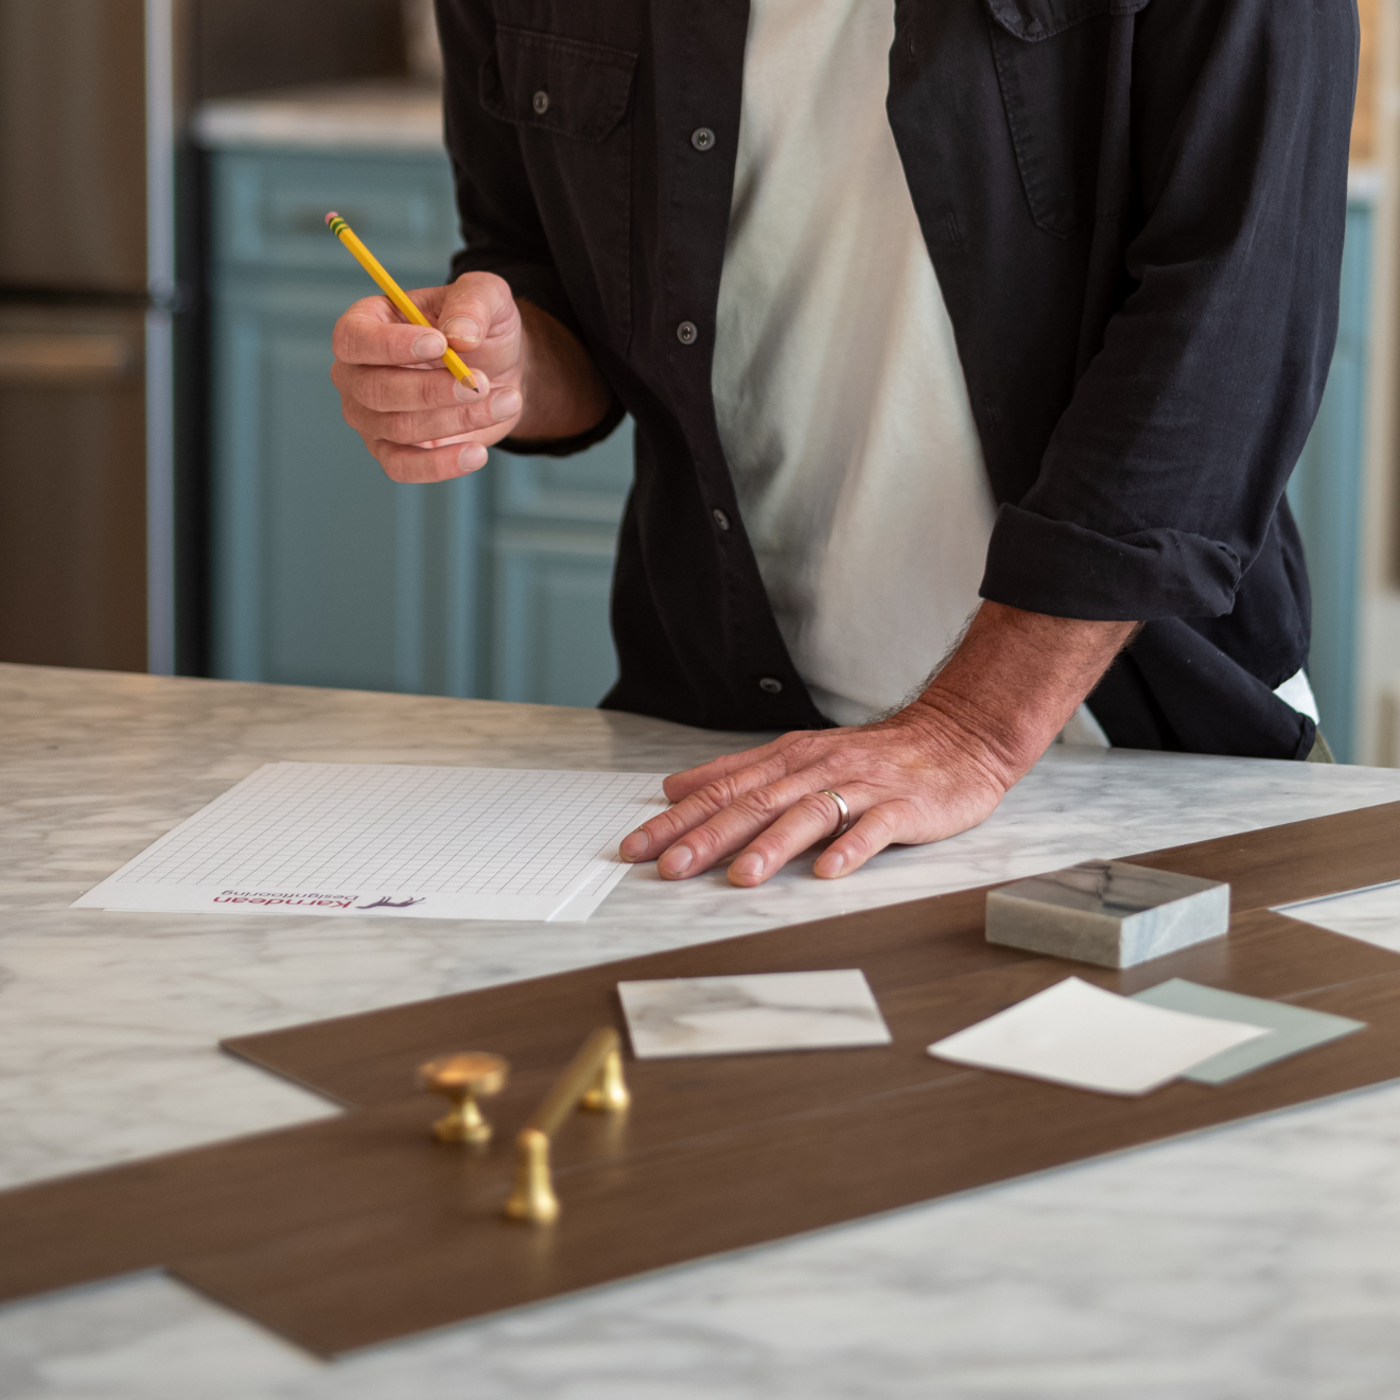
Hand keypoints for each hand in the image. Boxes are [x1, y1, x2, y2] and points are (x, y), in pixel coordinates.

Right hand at [330, 272, 612, 482]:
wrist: (499, 373)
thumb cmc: (479, 328)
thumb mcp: (487, 297)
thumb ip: (473, 303)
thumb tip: (459, 334)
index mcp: (365, 325)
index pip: (353, 339)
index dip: (391, 345)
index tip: (440, 345)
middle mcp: (356, 374)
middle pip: (376, 390)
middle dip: (434, 390)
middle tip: (482, 383)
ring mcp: (369, 418)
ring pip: (400, 428)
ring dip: (457, 419)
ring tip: (504, 402)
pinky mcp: (392, 452)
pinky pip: (403, 468)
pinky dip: (442, 464)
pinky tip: (477, 453)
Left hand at [619, 603, 1137, 885]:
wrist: (956, 738)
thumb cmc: (874, 756)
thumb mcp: (798, 756)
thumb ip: (736, 773)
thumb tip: (674, 787)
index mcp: (789, 760)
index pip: (723, 791)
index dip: (678, 820)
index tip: (638, 847)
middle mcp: (818, 770)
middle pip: (755, 804)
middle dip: (708, 836)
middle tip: (669, 866)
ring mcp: (861, 788)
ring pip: (809, 815)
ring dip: (772, 846)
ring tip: (740, 877)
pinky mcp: (902, 807)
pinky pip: (874, 829)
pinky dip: (850, 848)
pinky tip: (828, 871)